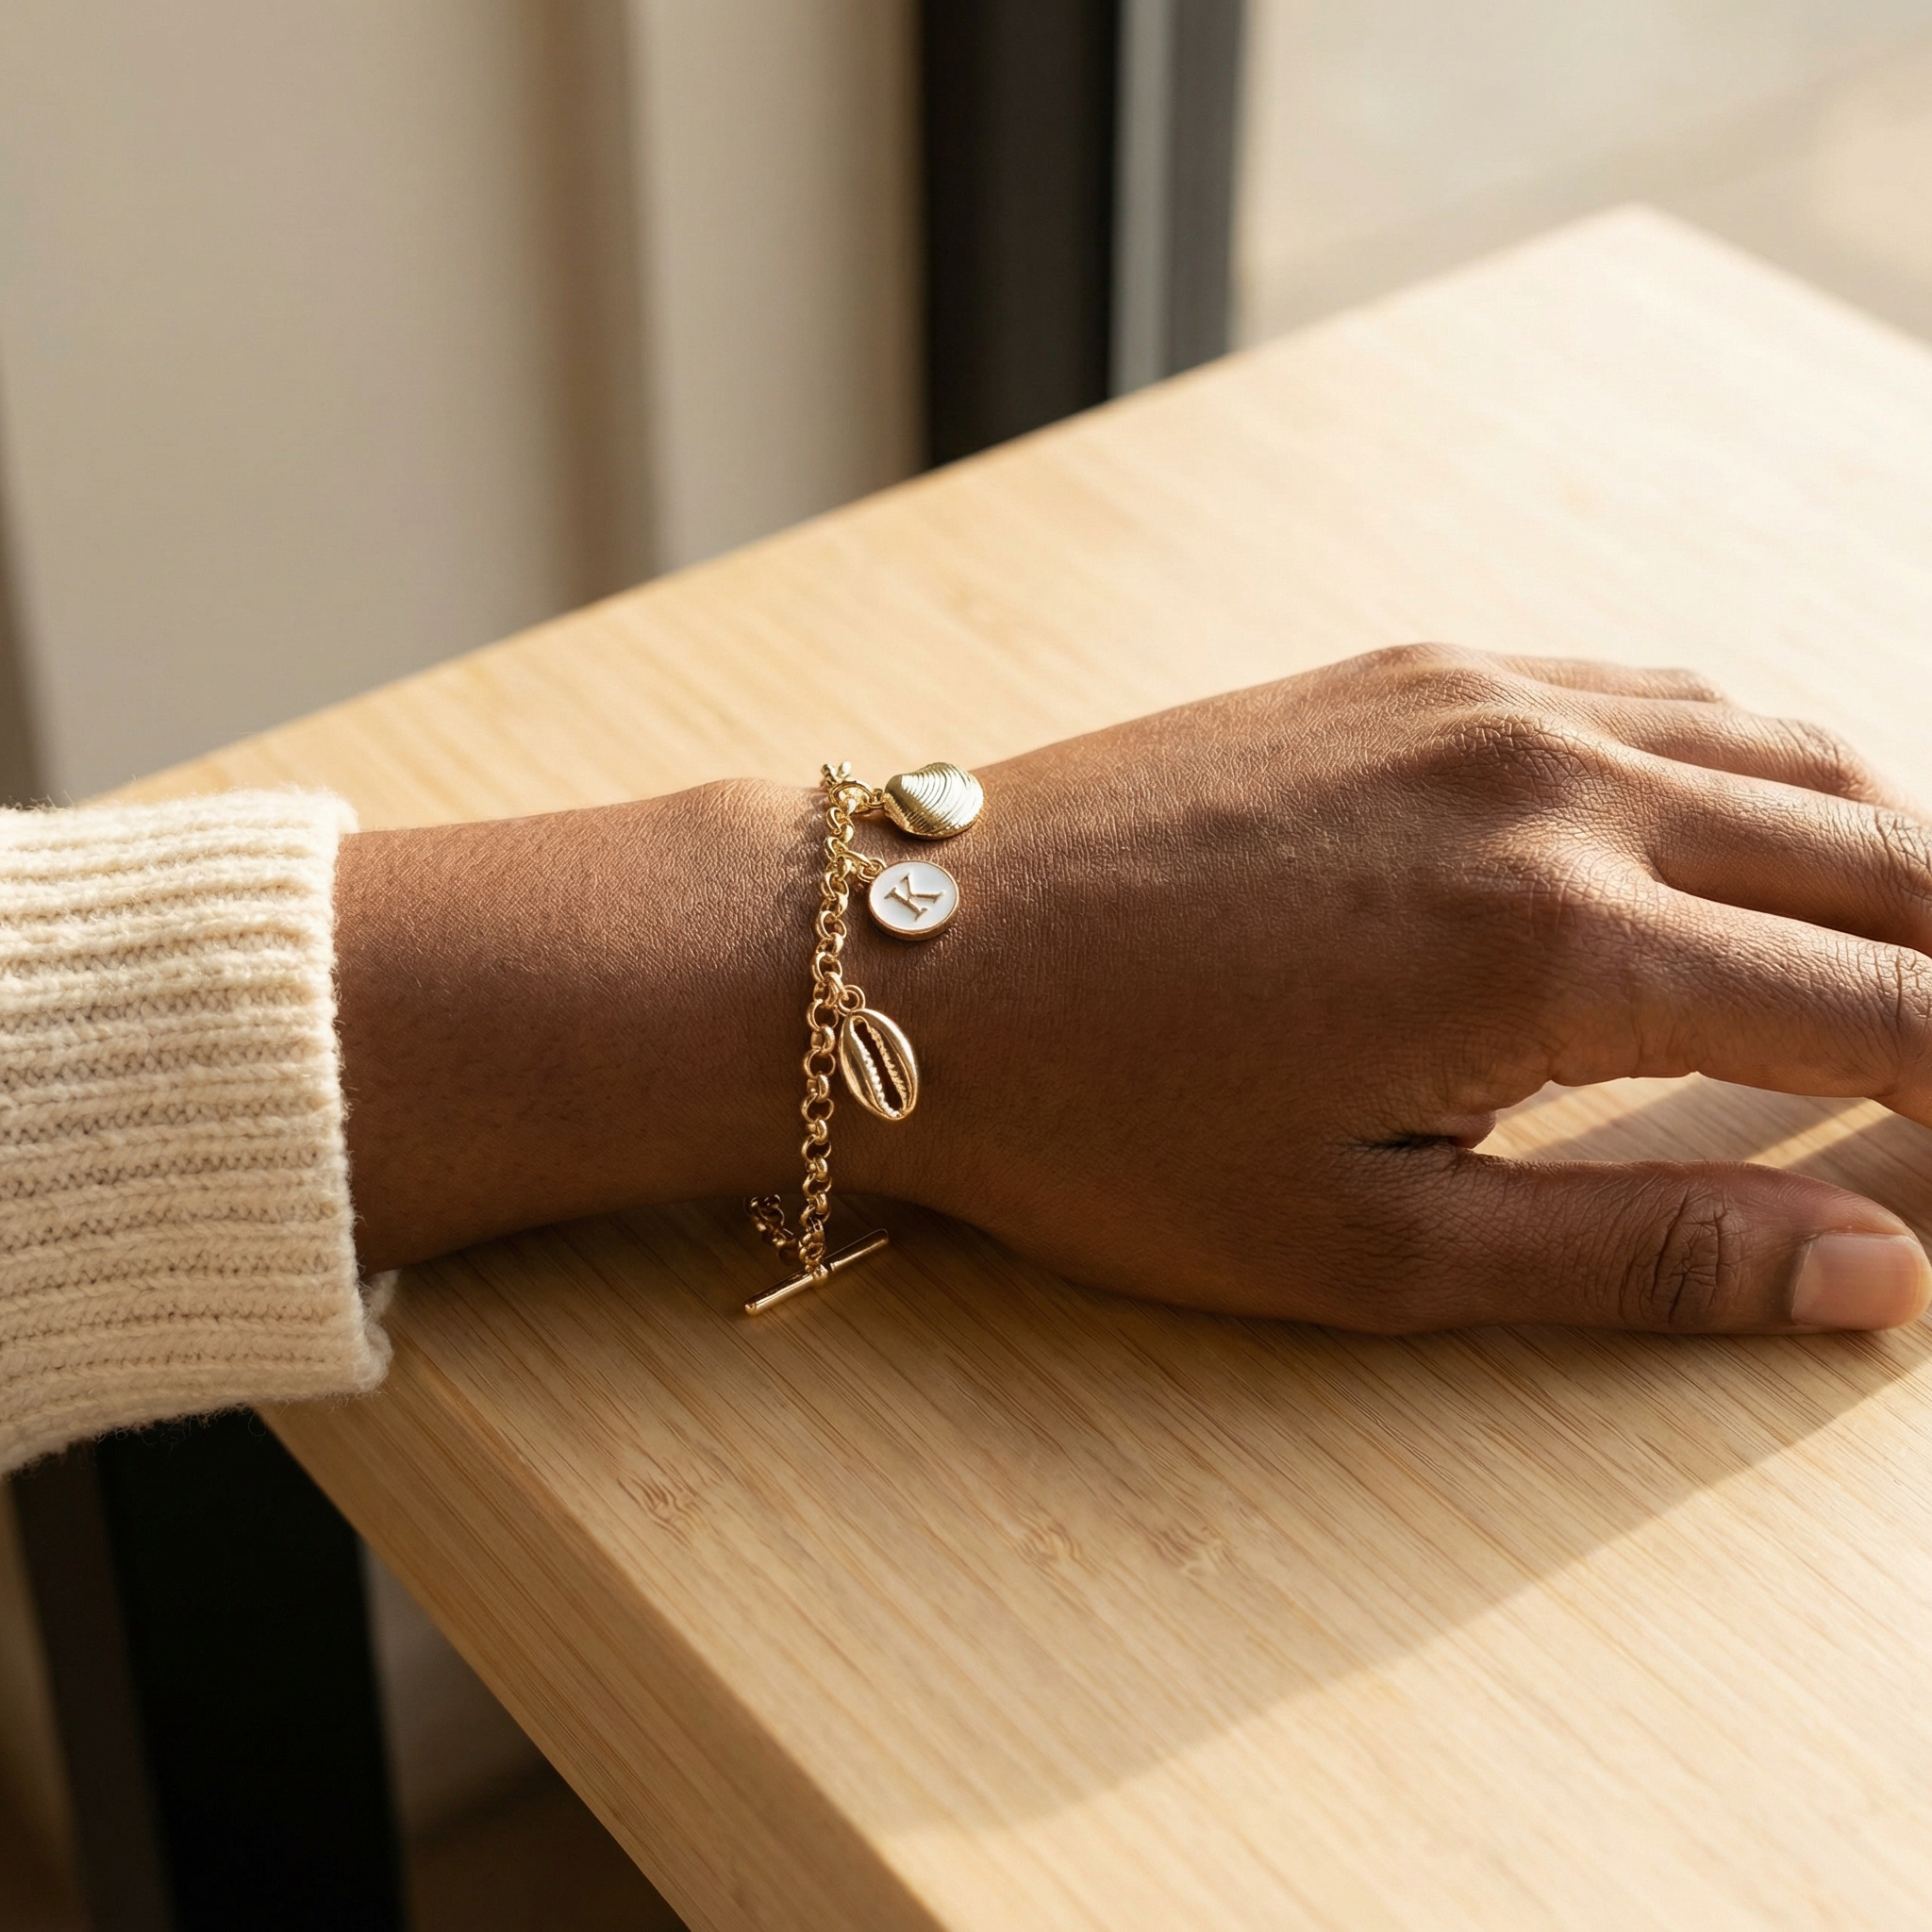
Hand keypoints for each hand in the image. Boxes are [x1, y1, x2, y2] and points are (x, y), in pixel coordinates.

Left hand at [850, 645, 1931, 1333]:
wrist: (898, 958)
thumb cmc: (1107, 1125)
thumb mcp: (1364, 1243)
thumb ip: (1639, 1254)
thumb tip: (1879, 1272)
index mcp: (1561, 948)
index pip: (1890, 1006)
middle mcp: (1554, 783)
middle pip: (1878, 850)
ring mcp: (1479, 697)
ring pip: (1780, 744)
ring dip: (1878, 848)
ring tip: (1899, 956)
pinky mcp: (1406, 666)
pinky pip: (1650, 688)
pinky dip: (1745, 761)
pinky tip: (1736, 833)